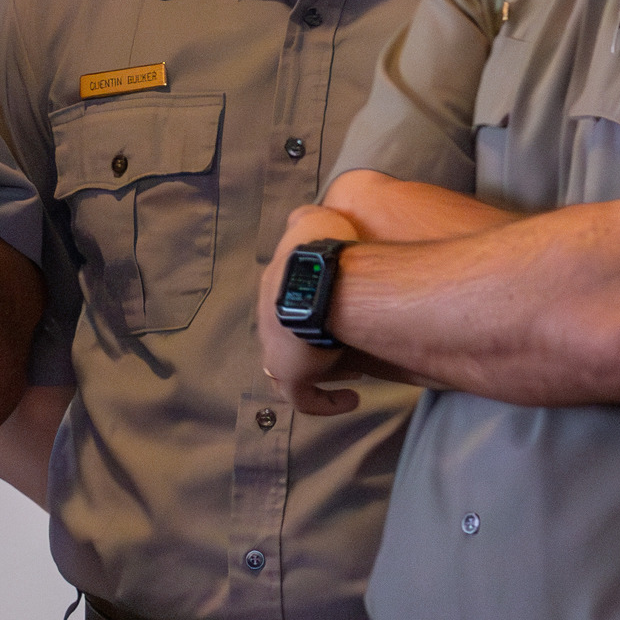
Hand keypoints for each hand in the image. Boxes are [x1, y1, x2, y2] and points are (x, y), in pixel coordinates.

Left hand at [255, 204, 362, 416]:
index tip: (336, 315)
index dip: (308, 310)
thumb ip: (304, 219)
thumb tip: (298, 218)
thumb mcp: (312, 220)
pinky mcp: (292, 376)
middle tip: (344, 345)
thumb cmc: (320, 250)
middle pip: (283, 340)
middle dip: (311, 345)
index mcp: (273, 287)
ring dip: (317, 374)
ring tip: (350, 373)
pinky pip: (305, 399)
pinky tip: (352, 399)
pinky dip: (327, 402)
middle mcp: (267, 322)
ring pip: (288, 373)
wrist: (318, 282)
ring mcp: (276, 352)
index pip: (284, 305)